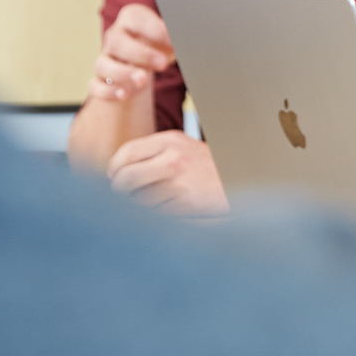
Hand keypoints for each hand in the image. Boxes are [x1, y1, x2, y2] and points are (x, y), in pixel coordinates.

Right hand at [88, 3, 173, 104]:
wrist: (143, 62)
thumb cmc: (159, 44)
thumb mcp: (171, 38)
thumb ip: (178, 37)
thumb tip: (193, 40)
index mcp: (131, 19)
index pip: (137, 18)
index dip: (155, 28)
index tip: (174, 40)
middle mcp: (114, 37)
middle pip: (117, 42)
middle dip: (140, 54)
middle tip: (162, 64)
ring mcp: (104, 59)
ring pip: (103, 65)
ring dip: (123, 74)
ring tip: (142, 81)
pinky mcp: (99, 80)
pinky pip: (96, 86)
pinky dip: (108, 91)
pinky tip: (124, 95)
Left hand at [105, 131, 228, 216]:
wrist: (243, 179)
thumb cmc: (208, 167)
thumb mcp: (182, 148)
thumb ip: (152, 154)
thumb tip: (116, 173)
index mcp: (170, 141)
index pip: (126, 153)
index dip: (113, 169)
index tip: (112, 178)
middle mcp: (173, 159)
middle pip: (125, 179)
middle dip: (118, 191)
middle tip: (122, 195)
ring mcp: (179, 182)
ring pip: (139, 200)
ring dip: (140, 206)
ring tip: (155, 201)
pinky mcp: (186, 204)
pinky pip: (156, 214)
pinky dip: (157, 215)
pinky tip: (169, 209)